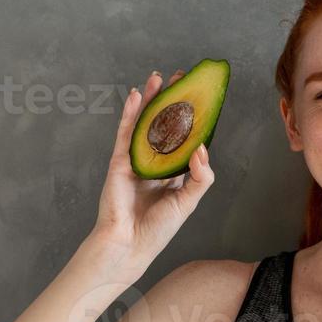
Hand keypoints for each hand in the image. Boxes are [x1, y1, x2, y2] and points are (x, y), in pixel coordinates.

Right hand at [89, 69, 215, 270]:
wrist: (129, 244)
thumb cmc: (158, 228)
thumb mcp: (188, 201)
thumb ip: (201, 177)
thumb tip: (202, 148)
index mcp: (173, 173)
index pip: (184, 140)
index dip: (191, 120)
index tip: (200, 98)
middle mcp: (155, 163)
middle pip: (163, 125)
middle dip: (172, 101)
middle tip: (181, 77)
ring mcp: (136, 160)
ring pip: (144, 123)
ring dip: (151, 100)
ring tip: (159, 77)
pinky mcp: (119, 161)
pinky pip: (125, 132)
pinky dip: (130, 114)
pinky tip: (136, 96)